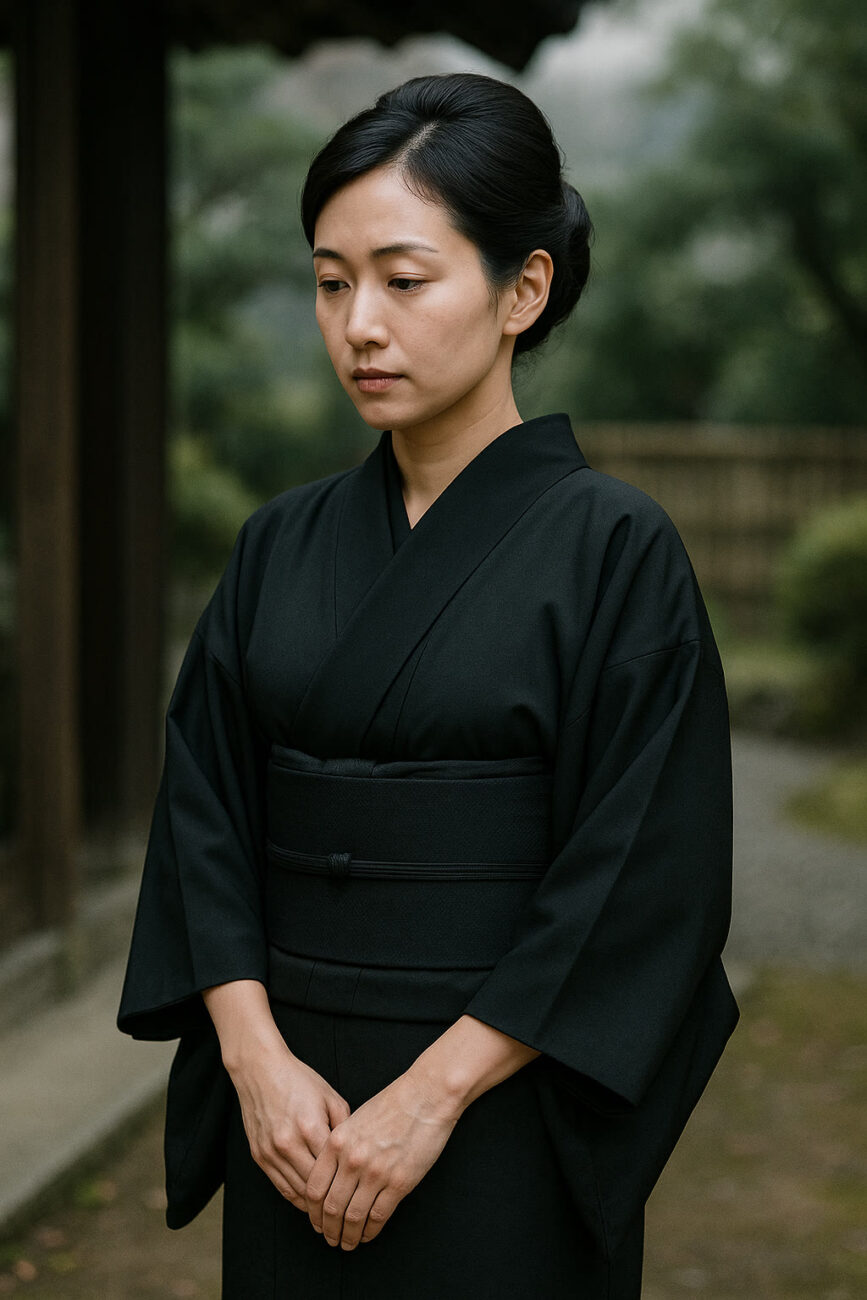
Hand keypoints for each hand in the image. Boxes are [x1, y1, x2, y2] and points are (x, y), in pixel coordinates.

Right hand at [228, 1038, 350, 1209]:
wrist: (261, 1070)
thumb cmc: (299, 1080)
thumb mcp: (330, 1097)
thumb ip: (345, 1126)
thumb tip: (357, 1152)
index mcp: (310, 1127)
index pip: (333, 1168)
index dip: (348, 1185)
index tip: (362, 1195)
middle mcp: (288, 1143)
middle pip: (315, 1186)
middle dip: (333, 1202)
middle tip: (350, 1214)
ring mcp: (271, 1152)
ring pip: (297, 1191)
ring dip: (315, 1206)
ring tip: (332, 1214)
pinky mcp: (259, 1156)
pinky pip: (280, 1186)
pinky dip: (297, 1197)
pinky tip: (310, 1203)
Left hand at [304, 1070, 460, 1250]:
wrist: (426, 1096)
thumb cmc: (393, 1103)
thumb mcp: (356, 1119)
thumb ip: (341, 1146)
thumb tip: (332, 1175)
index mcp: (338, 1142)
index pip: (315, 1188)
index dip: (313, 1211)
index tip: (315, 1221)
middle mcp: (353, 1160)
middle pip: (331, 1207)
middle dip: (327, 1228)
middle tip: (329, 1238)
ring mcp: (376, 1173)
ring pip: (353, 1216)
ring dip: (347, 1235)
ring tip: (347, 1243)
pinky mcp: (400, 1182)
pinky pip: (378, 1216)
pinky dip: (370, 1231)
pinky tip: (368, 1234)